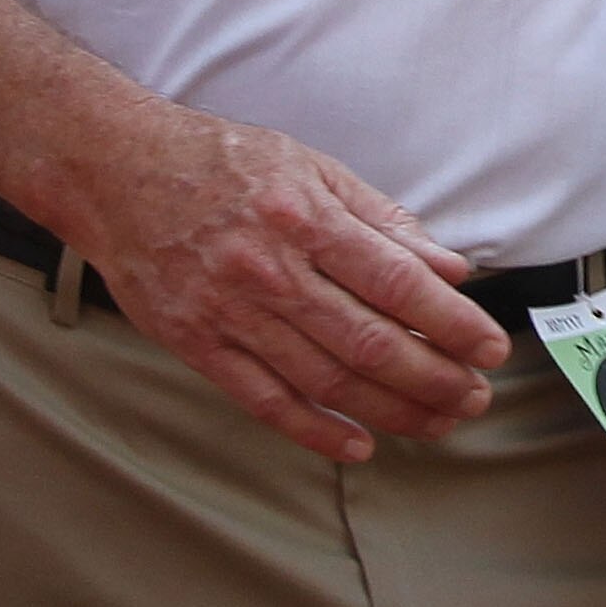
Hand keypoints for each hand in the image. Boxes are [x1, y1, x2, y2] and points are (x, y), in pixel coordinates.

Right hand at [61, 108, 504, 458]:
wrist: (116, 171)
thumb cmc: (220, 163)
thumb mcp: (311, 168)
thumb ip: (382, 221)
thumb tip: (448, 267)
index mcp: (306, 218)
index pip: (398, 284)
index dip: (451, 323)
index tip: (490, 347)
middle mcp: (269, 270)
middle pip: (368, 343)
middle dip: (434, 379)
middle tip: (475, 397)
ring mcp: (228, 312)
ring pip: (324, 379)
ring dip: (391, 410)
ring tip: (437, 422)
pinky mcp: (194, 342)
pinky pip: (262, 399)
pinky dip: (314, 430)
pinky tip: (359, 444)